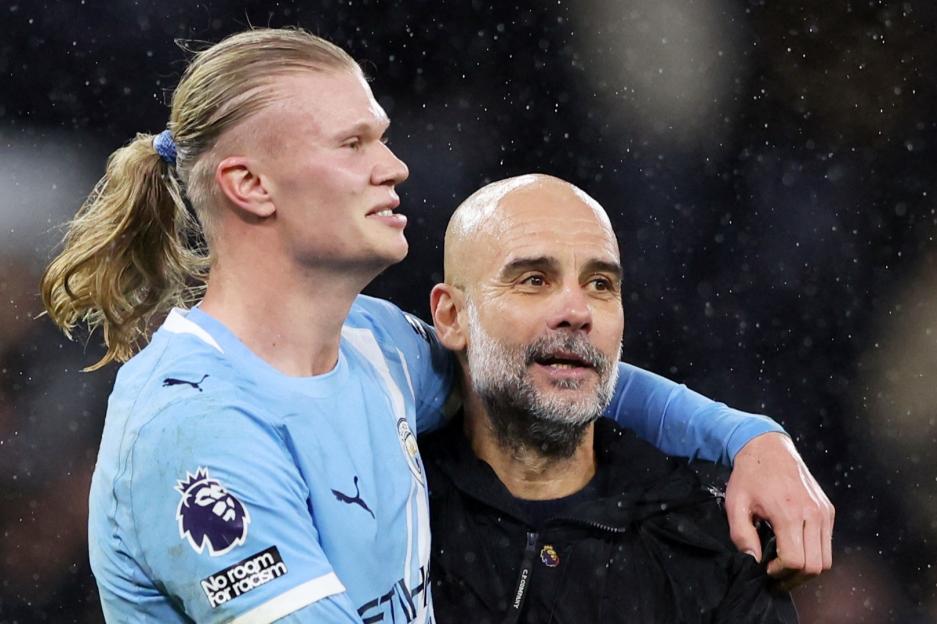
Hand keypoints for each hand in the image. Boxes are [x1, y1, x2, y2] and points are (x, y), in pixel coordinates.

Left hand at [726, 431, 833, 589]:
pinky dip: (814, 553)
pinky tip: (794, 548)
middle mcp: (812, 513)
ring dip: (807, 569)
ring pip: (826, 559)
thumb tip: (753, 560)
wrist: (768, 447)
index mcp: (788, 512)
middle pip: (815, 566)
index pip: (795, 560)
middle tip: (776, 576)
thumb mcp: (735, 503)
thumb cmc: (749, 476)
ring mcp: (824, 512)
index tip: (765, 569)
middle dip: (794, 577)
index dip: (780, 573)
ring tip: (785, 566)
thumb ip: (741, 534)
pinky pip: (828, 544)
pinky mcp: (828, 510)